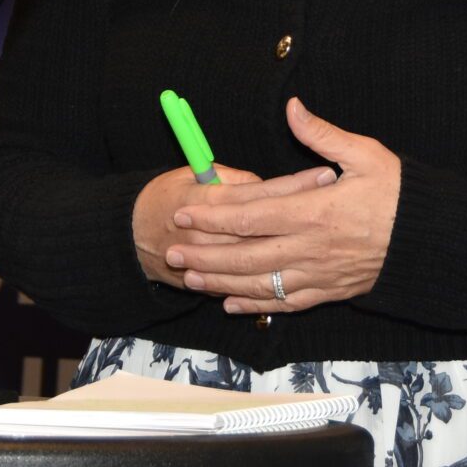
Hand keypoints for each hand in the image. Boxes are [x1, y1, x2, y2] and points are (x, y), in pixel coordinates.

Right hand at [131, 161, 318, 288]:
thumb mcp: (186, 174)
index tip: (326, 175)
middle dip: (303, 217)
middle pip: (265, 229)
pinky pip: (243, 291)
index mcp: (208, 203)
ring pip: (258, 263)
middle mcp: (212, 237)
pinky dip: (269, 287)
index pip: (260, 194)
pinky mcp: (211, 284)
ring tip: (327, 244)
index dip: (294, 185)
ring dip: (293, 252)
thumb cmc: (161, 197)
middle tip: (338, 205)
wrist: (128, 237)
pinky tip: (296, 280)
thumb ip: (227, 179)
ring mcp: (213, 265)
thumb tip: (260, 184)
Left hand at [166, 97, 401, 314]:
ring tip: (190, 278)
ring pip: (259, 284)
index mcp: (315, 212)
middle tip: (172, 250)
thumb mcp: (366, 154)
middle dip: (205, 253)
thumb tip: (292, 108)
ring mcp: (319, 275)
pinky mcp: (330, 292)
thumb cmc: (401, 195)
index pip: (251, 216)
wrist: (434, 243)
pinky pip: (285, 304)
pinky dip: (255, 306)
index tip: (186, 210)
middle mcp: (311, 248)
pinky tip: (232, 304)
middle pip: (245, 256)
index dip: (214, 215)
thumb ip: (322, 135)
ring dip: (221, 282)